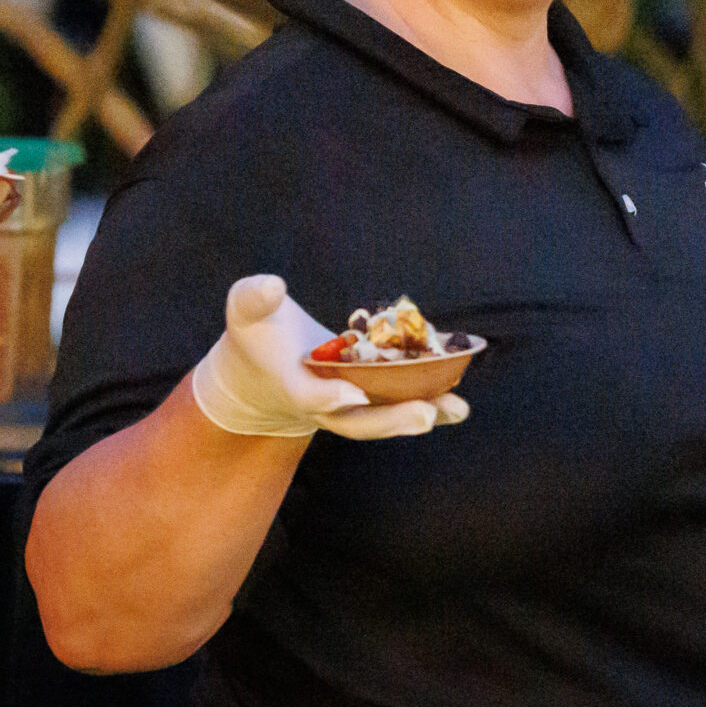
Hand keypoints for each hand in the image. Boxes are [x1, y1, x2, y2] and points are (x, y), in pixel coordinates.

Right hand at [190, 275, 467, 439]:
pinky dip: (428, 406)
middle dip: (390, 419)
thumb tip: (273, 284)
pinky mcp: (368, 401)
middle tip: (425, 415)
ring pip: (383, 419)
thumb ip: (254, 298)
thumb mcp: (246, 309)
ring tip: (458, 410)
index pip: (308, 396)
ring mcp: (347, 408)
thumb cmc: (257, 331)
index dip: (328, 397)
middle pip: (355, 422)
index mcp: (290, 383)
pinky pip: (398, 407)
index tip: (354, 393)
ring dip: (421, 416)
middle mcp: (321, 404)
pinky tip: (460, 405)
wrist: (261, 370)